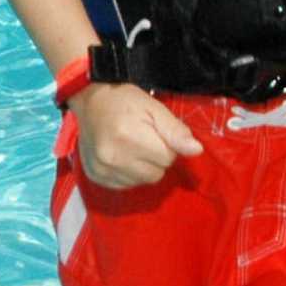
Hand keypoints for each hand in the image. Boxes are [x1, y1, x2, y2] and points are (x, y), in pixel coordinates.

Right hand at [70, 82, 202, 188]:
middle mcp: (114, 158)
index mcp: (129, 137)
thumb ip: (175, 130)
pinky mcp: (96, 177)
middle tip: (143, 139)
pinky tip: (121, 156)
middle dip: (155, 158)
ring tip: (131, 147)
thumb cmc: (124, 100)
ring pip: (142, 181)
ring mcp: (103, 170)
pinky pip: (126, 185)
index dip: (166, 145)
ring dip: (142, 167)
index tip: (154, 132)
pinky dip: (128, 173)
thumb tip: (196, 150)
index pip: (168, 158)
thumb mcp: (153, 107)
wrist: (89, 101)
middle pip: (156, 174)